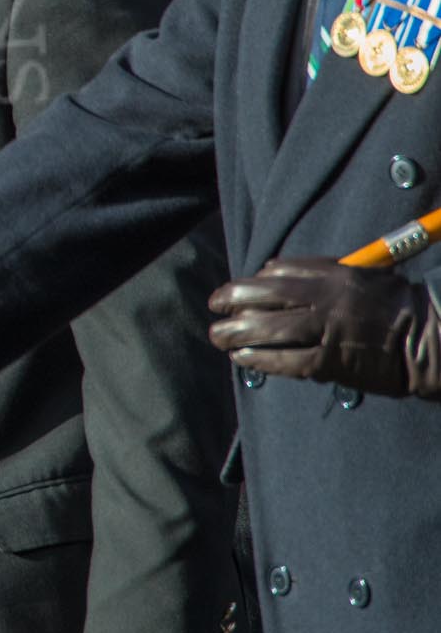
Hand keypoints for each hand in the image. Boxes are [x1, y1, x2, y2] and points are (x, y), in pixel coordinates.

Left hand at [208, 257, 440, 397]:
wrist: (428, 338)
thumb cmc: (394, 306)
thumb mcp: (359, 276)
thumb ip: (318, 272)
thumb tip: (271, 272)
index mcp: (334, 274)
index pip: (278, 272)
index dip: (251, 281)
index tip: (237, 290)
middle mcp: (326, 299)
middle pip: (264, 296)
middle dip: (231, 301)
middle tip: (214, 307)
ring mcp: (327, 330)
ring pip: (268, 329)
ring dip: (235, 333)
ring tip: (218, 336)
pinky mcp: (330, 361)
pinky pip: (284, 360)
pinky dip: (259, 359)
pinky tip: (242, 357)